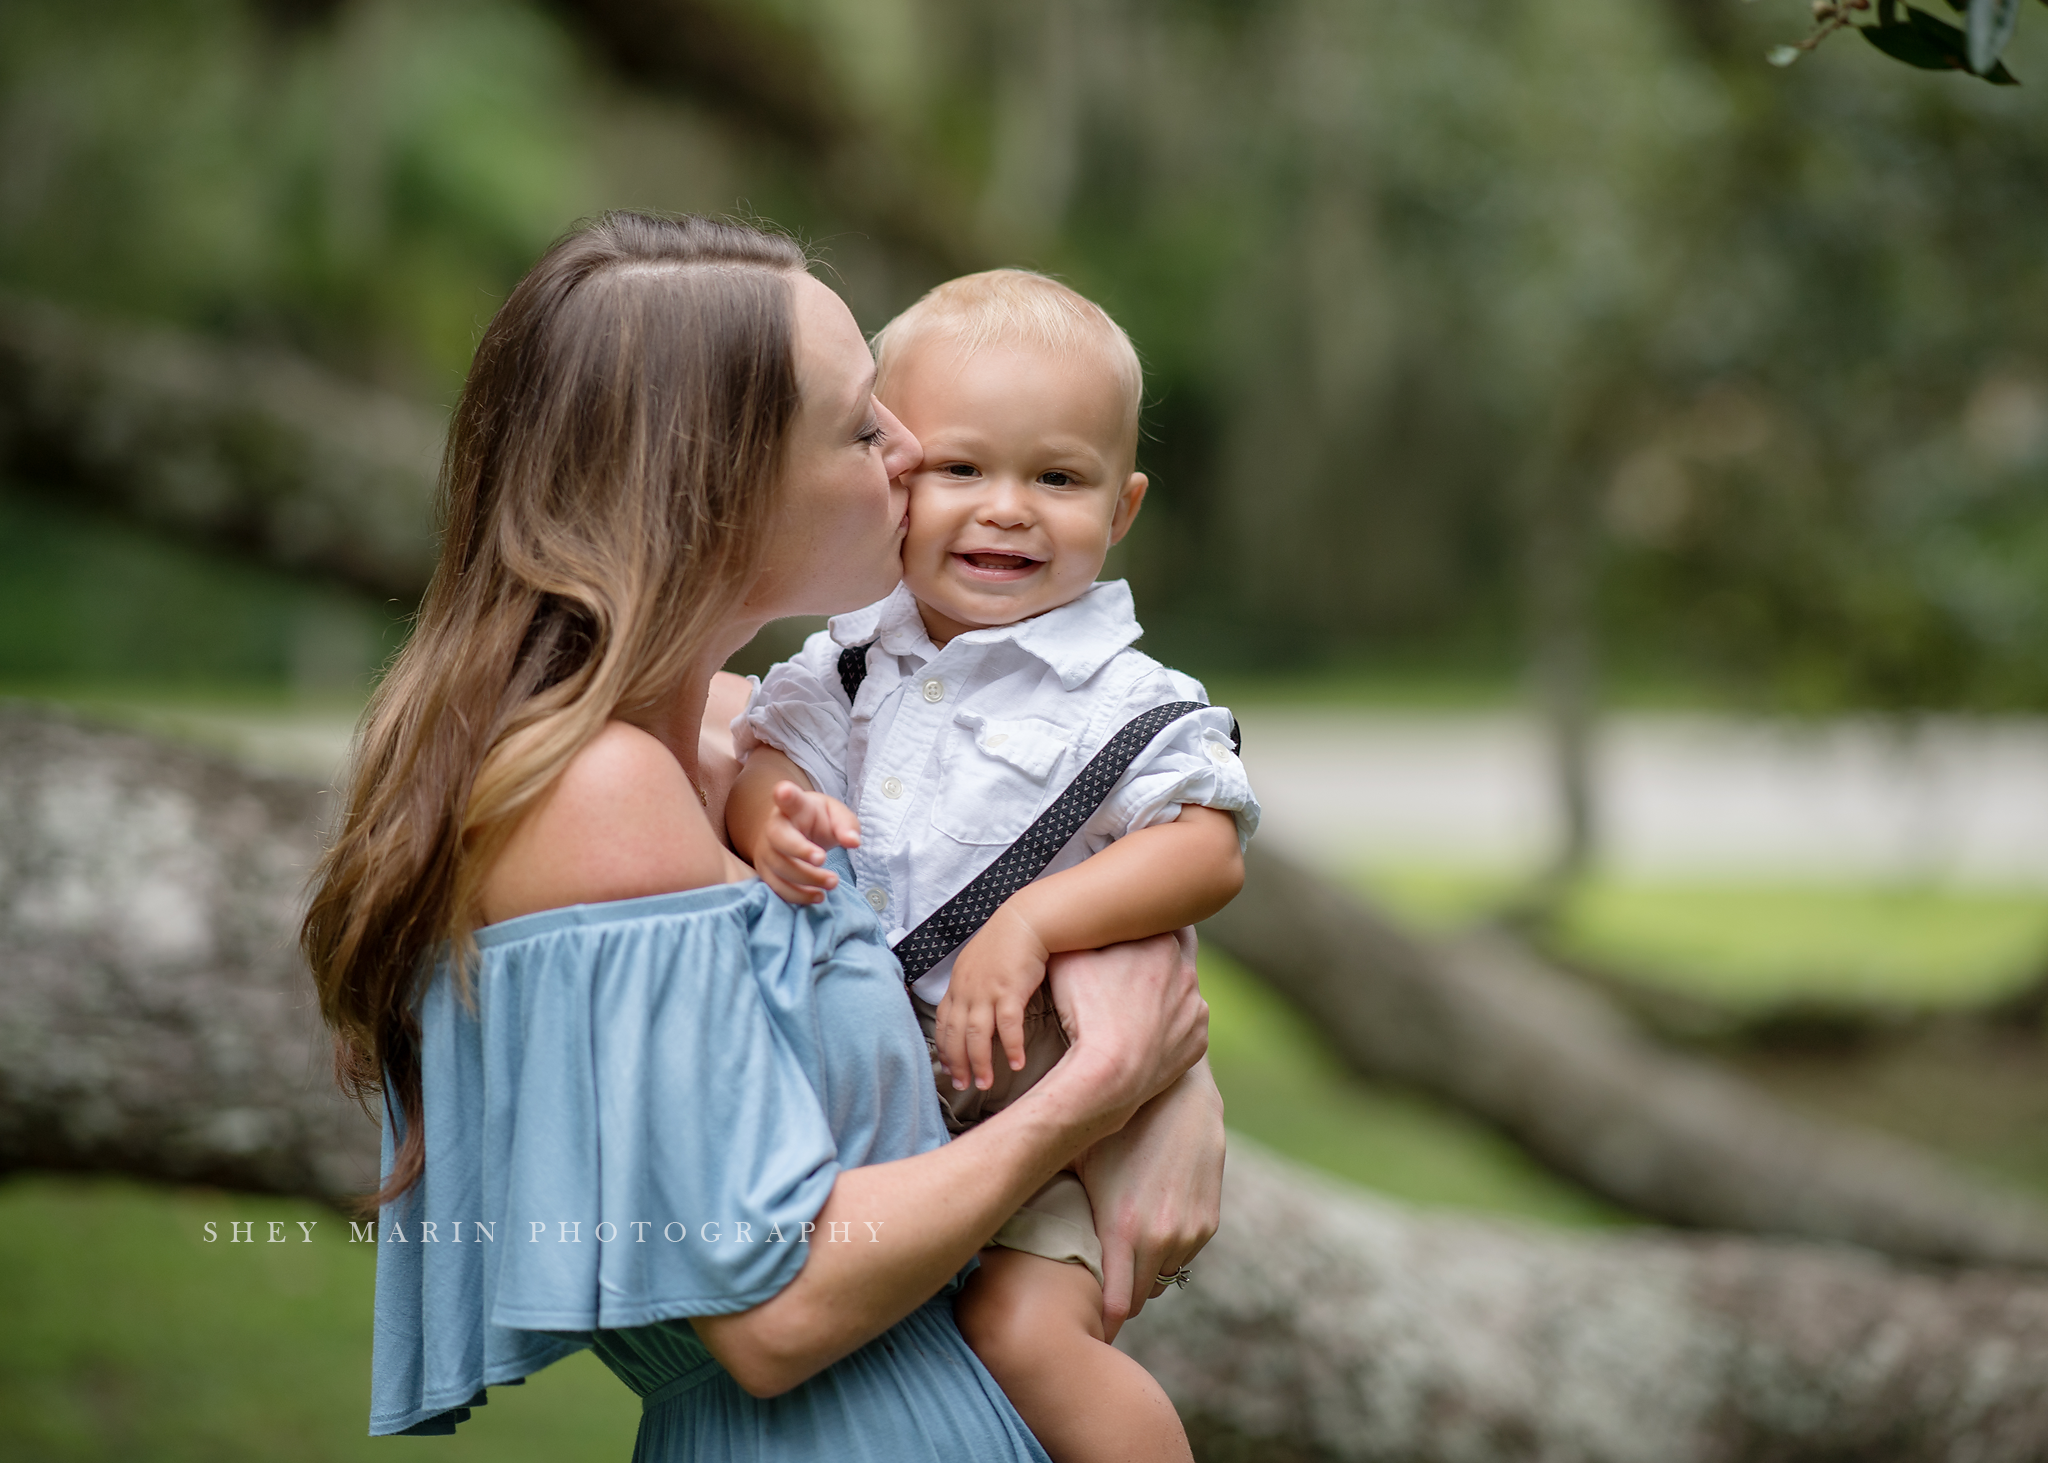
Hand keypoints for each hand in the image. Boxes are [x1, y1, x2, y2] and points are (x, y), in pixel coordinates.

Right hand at [749, 781, 860, 904]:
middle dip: (800, 849)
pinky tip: (818, 896)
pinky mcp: (766, 872)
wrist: (792, 833)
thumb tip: (853, 842)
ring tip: (833, 882)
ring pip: (780, 867)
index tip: (784, 791)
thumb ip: (846, 826)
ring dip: (807, 878)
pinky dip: (798, 896)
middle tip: (823, 858)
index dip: (785, 795)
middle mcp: (774, 827)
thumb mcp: (835, 815)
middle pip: (779, 837)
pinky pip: (778, 888)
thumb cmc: (816, 821)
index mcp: (793, 807)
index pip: (788, 798)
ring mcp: (767, 851)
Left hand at [935, 904, 1051, 1092]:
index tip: (948, 1068)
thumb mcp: (977, 963)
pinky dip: (1010, 1047)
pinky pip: (1007, 1026)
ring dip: (980, 1063)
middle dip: (957, 1064)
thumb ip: (970, 986)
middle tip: (963, 1085)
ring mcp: (986, 991)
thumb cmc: (1005, 942)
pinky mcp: (1009, 991)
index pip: (943, 1024)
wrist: (1025, 921)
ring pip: (977, 1036)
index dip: (944, 1049)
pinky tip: (1016, 1064)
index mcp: (957, 985)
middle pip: (956, 1036)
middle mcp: (967, 991)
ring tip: (984, 1084)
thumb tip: (971, 1009)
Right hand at [1041, 928, 1206, 1143]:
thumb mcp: (1068, 956)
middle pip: (1177, 951)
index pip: (1161, 917)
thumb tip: (1078, 921)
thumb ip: (1081, 932)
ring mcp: (1196, 1009)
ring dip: (1164, 992)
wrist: (1106, 1075)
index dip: (1145, 920)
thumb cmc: (1084, 1011)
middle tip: (1132, 962)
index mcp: (1162, 943)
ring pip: (1182, 991)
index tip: (1131, 927)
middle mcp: (1188, 972)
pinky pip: (1185, 1026)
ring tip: (1133, 1005)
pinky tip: (1144, 1033)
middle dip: (1157, 954)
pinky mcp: (1197, 1042)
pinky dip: (1169, 1026)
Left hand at [1076, 974, 1223, 1339]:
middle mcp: (1161, 1239)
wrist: (1180, 1095)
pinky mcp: (1208, 1221)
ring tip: (1120, 1249)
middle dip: (1115, 1296)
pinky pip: (1184, 1255)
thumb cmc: (1117, 1124)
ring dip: (1143, 1271)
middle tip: (1091, 1287)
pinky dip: (1166, 1250)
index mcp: (1123, 1230)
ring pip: (1163, 1277)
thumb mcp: (1077, 1159)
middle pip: (1137, 1299)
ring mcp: (1189, 1232)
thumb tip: (989, 1214)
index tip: (1080, 1325)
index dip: (1097, 1322)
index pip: (1113, 1309)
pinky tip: (1147, 1222)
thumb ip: (1045, 1195)